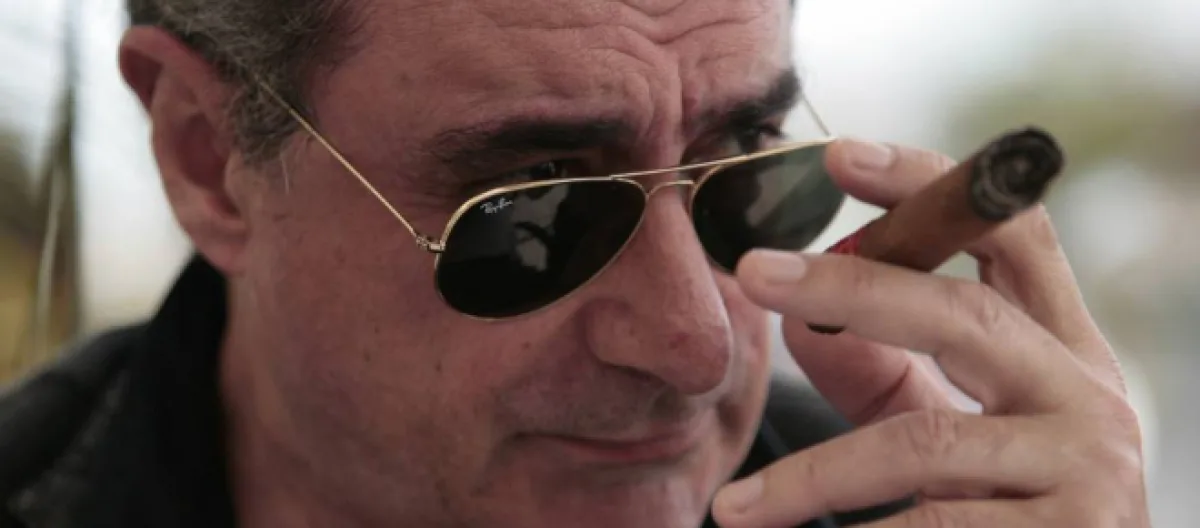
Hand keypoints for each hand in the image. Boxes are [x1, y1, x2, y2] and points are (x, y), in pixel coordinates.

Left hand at [712, 139, 1149, 526]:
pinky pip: (934, 523)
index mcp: (1059, 352)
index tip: (840, 156)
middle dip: (851, 288)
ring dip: (815, 475)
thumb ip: (880, 378)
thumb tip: (796, 321)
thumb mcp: (947, 435)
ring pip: (924, 441)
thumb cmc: (1005, 509)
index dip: (933, 186)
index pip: (1011, 237)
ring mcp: (1089, 468)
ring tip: (736, 508)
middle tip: (755, 270)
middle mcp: (1087, 396)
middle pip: (963, 313)